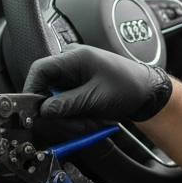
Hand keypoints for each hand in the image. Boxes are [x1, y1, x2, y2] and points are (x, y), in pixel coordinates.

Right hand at [24, 45, 171, 123]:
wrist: (147, 92)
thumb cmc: (129, 87)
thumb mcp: (97, 97)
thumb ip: (68, 104)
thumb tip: (43, 110)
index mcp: (74, 57)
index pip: (40, 70)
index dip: (33, 90)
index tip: (35, 111)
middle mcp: (71, 65)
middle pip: (47, 91)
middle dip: (61, 113)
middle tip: (79, 125)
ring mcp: (74, 78)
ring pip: (56, 103)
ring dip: (72, 119)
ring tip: (93, 121)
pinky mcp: (78, 90)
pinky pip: (67, 107)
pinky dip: (77, 118)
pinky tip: (92, 119)